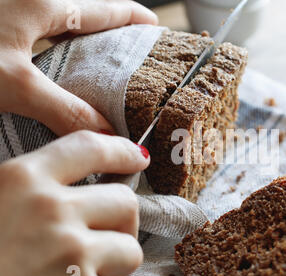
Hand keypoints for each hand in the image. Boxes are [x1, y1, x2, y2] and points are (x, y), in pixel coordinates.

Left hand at [0, 0, 157, 135]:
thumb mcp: (16, 83)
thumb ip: (65, 109)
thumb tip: (107, 135)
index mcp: (41, 4)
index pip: (100, 9)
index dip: (130, 17)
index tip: (153, 24)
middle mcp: (27, 2)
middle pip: (81, 15)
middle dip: (108, 32)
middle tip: (130, 52)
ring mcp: (11, 13)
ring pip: (57, 26)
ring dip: (79, 43)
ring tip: (98, 64)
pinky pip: (35, 36)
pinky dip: (53, 52)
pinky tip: (52, 71)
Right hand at [0, 131, 149, 275]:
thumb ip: (29, 189)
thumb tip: (74, 185)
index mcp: (19, 180)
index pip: (90, 148)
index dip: (122, 151)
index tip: (138, 156)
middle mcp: (49, 209)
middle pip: (125, 201)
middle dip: (121, 223)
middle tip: (98, 242)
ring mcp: (71, 252)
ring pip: (130, 248)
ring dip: (114, 262)